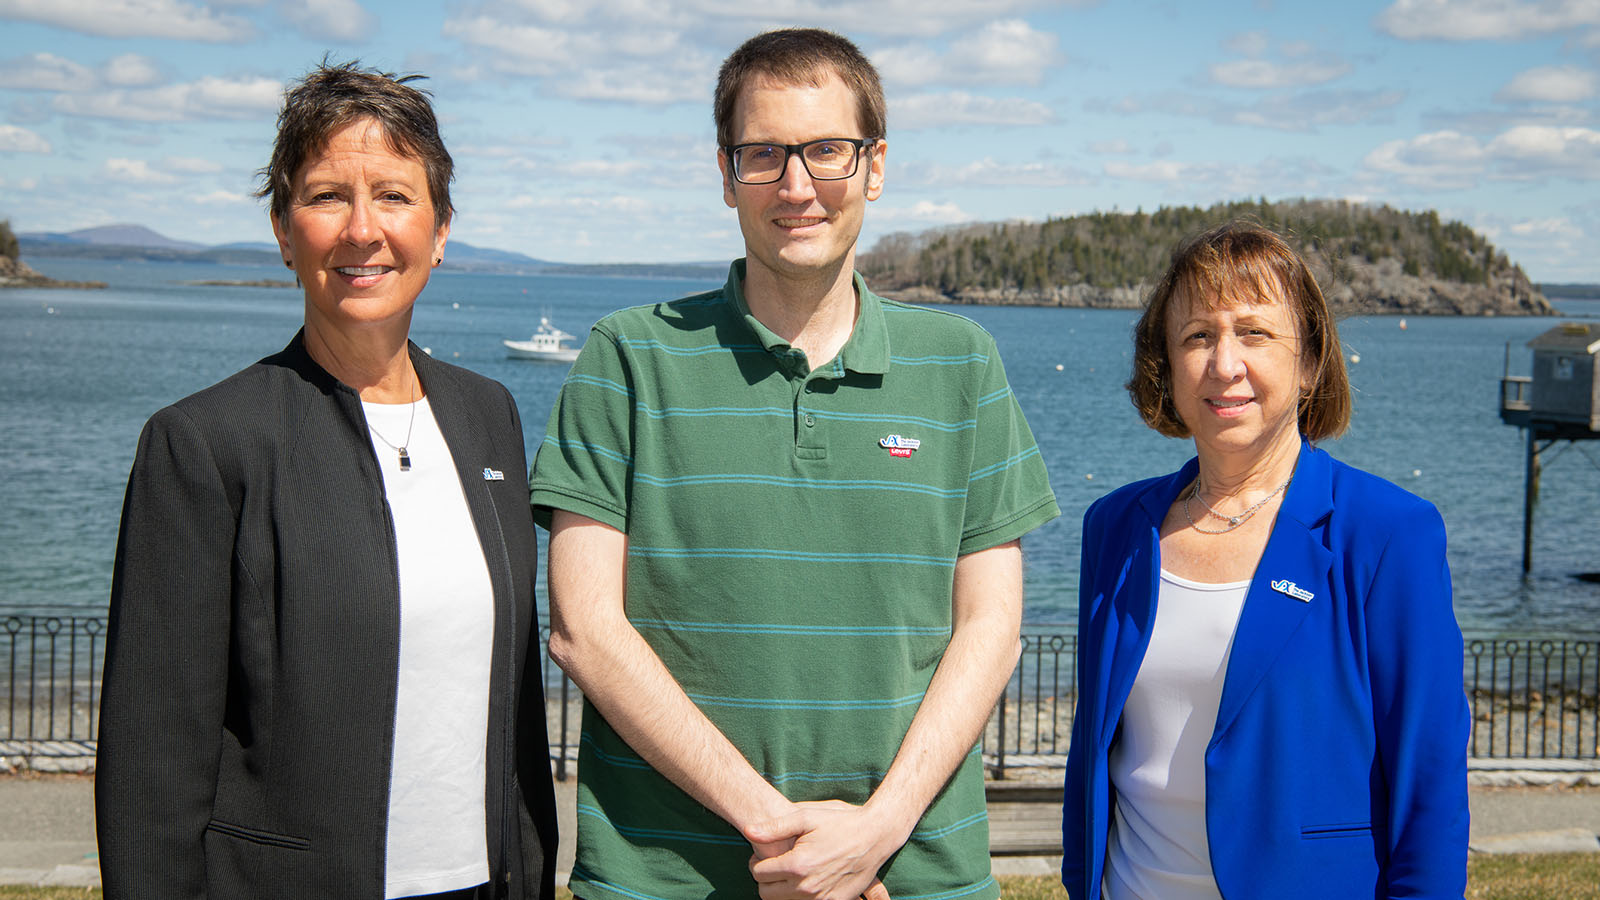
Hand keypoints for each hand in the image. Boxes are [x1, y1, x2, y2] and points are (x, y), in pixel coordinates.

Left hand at [746, 800, 903, 899]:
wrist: (874, 836)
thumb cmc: (839, 822)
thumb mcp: (806, 817)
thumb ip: (774, 827)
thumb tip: (748, 831)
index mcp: (797, 865)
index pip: (758, 873)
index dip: (755, 862)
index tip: (762, 855)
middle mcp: (807, 887)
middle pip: (766, 894)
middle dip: (765, 879)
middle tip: (773, 864)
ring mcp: (821, 898)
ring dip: (780, 889)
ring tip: (789, 871)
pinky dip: (799, 896)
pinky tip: (805, 879)